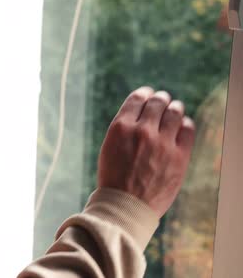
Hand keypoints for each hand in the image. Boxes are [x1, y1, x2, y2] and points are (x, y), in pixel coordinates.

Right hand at [98, 87, 195, 217]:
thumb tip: (144, 112)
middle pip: (158, 102)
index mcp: (120, 128)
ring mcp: (163, 144)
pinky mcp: (179, 157)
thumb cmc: (114, 177)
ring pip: (175, 112)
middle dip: (161, 99)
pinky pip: (188, 129)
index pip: (138, 98)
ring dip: (174, 108)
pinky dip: (185, 124)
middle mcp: (142, 131)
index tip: (148, 94)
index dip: (145, 94)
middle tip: (162, 101)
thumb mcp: (109, 146)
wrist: (126, 206)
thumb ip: (125, 128)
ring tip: (174, 110)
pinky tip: (181, 126)